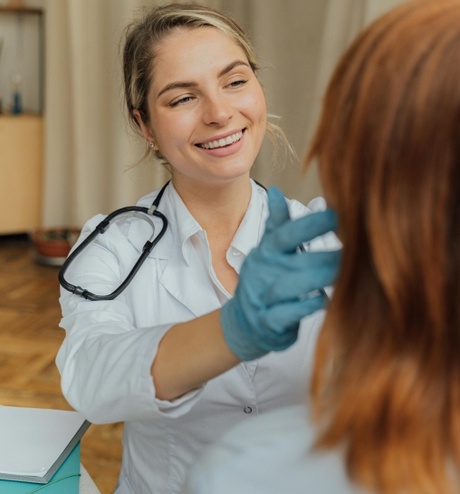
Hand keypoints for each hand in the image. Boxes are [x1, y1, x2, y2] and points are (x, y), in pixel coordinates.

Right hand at [221, 186, 339, 360]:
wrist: (244, 323)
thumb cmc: (264, 282)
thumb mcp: (266, 251)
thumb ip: (276, 224)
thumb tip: (276, 190)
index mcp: (265, 254)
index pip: (285, 235)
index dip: (310, 224)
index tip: (337, 215)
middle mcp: (262, 273)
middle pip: (294, 261)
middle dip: (325, 256)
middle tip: (355, 250)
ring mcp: (262, 299)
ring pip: (291, 287)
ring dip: (318, 278)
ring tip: (345, 273)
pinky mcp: (268, 323)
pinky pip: (287, 314)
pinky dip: (306, 307)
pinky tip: (326, 299)